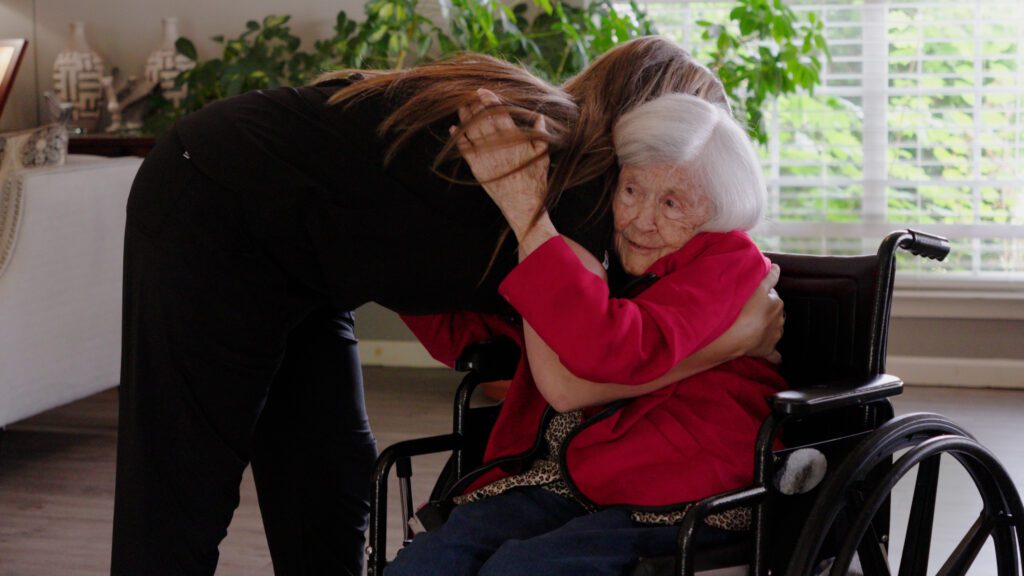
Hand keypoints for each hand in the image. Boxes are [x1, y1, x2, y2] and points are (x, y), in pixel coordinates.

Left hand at [452, 88, 550, 240]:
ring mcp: (484, 154)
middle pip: (481, 118)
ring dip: (465, 117)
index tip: (482, 91)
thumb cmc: (535, 180)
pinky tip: (454, 129)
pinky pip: (464, 148)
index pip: (498, 112)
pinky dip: (458, 137)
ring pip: (471, 130)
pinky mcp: (477, 167)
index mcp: (513, 137)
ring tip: (461, 107)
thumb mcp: (543, 154)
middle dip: (474, 105)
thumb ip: (540, 133)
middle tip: (468, 96)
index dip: (489, 100)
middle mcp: (496, 143)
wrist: (522, 203)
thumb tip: (539, 117)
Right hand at [738, 263, 783, 363]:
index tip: (752, 295)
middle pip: (773, 312)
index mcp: (776, 303)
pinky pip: (775, 355)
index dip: (761, 294)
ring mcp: (774, 336)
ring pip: (774, 330)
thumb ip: (769, 277)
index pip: (771, 295)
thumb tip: (778, 268)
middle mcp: (778, 319)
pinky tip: (775, 357)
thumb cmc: (742, 309)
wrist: (735, 335)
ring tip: (752, 329)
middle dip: (764, 311)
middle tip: (748, 311)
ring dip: (766, 329)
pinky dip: (775, 356)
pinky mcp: (767, 350)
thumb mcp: (756, 287)